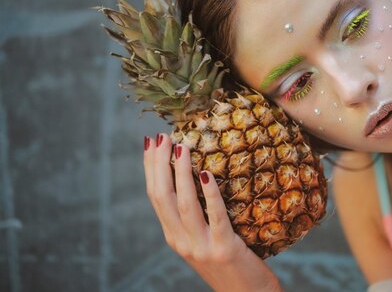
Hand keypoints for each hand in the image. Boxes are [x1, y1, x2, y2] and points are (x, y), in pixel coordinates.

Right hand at [143, 134, 282, 291]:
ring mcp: (200, 247)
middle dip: (159, 164)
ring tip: (182, 146)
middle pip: (162, 197)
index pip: (155, 197)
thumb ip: (197, 217)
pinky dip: (209, 194)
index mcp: (174, 237)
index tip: (151, 142)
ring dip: (180, 173)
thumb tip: (199, 175)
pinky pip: (215, 216)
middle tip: (163, 136)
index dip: (150, 168)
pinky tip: (207, 174)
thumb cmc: (231, 265)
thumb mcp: (204, 241)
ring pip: (184, 205)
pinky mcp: (223, 249)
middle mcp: (181, 242)